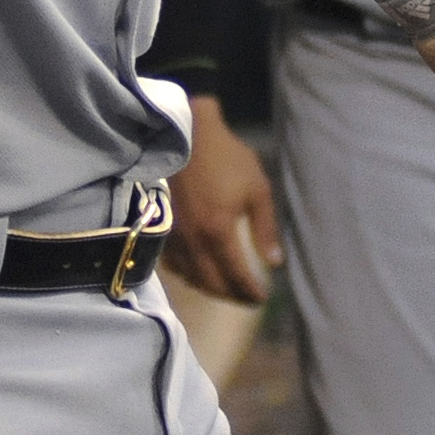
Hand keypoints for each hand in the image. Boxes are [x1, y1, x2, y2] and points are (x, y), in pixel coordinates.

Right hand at [165, 98, 282, 303]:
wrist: (183, 135)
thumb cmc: (225, 157)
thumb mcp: (257, 188)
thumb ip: (265, 229)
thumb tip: (274, 263)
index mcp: (219, 232)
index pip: (237, 276)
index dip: (251, 292)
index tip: (263, 300)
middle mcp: (193, 241)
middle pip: (212, 283)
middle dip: (232, 296)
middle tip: (248, 299)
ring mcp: (172, 236)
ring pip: (190, 277)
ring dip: (210, 288)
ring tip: (226, 288)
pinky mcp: (160, 227)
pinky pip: (172, 264)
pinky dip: (188, 274)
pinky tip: (198, 270)